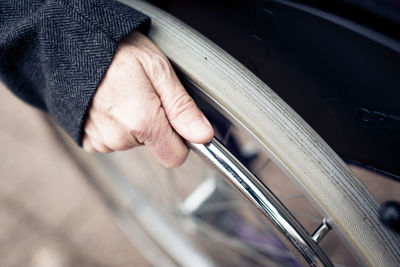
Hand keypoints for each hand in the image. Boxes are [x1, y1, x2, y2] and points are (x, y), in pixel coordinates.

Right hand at [82, 31, 213, 166]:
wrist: (71, 43)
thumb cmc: (116, 50)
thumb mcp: (159, 70)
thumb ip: (183, 108)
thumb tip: (204, 136)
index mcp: (142, 122)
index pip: (175, 155)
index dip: (180, 138)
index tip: (173, 116)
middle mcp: (119, 138)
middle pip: (154, 145)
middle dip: (155, 123)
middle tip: (143, 92)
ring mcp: (101, 140)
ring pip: (133, 141)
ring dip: (133, 122)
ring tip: (123, 93)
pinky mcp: (88, 139)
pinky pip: (113, 140)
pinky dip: (115, 125)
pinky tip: (110, 102)